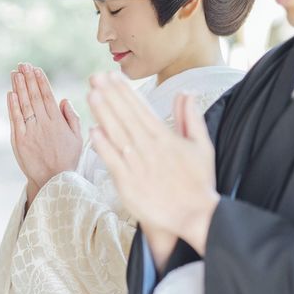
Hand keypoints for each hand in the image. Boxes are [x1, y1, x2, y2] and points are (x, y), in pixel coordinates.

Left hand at [7, 63, 83, 188]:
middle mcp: (44, 124)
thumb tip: (63, 99)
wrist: (54, 181)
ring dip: (19, 87)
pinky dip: (13, 105)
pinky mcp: (19, 140)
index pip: (48, 96)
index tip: (37, 69)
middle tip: (24, 64)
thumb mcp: (78, 137)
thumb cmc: (68, 158)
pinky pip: (15, 119)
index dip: (42, 81)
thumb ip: (71, 117)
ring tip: (16, 73)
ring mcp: (30, 132)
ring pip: (24, 105)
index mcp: (58, 122)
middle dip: (29, 79)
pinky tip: (11, 93)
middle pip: (34, 96)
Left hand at [88, 72, 219, 255]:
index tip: (113, 76)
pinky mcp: (128, 184)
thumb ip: (191, 117)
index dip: (125, 91)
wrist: (194, 217)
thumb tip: (185, 93)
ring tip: (92, 94)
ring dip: (103, 113)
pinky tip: (93, 130)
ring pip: (116, 134)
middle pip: (125, 116)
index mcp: (165, 137)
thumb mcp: (202, 145)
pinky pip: (112, 161)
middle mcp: (149, 148)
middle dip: (110, 95)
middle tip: (95, 77)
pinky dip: (103, 146)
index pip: (141, 108)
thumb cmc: (199, 182)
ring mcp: (137, 166)